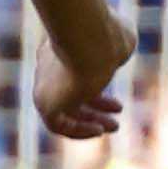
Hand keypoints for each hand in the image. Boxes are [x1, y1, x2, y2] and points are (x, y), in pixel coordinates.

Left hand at [32, 13, 132, 142]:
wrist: (89, 40)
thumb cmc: (107, 37)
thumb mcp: (119, 37)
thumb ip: (118, 45)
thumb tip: (121, 50)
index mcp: (62, 48)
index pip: (74, 70)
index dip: (99, 83)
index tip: (118, 94)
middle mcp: (49, 67)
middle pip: (70, 91)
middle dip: (95, 105)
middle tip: (118, 109)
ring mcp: (46, 86)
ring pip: (64, 110)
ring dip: (89, 121)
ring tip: (115, 127)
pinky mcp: (46, 103)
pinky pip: (58, 125)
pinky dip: (78, 130)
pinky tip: (98, 131)